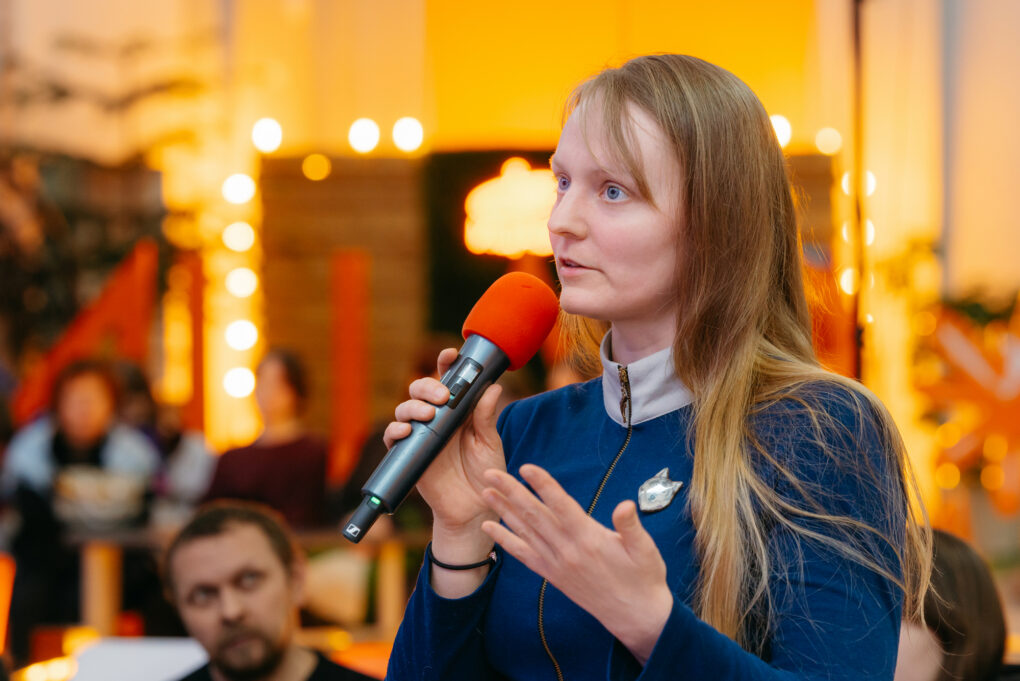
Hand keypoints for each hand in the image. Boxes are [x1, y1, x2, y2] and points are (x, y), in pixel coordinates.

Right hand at [383, 348, 505, 537]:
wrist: (475, 509)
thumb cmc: (485, 473)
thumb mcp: (489, 443)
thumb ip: (485, 416)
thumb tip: (492, 387)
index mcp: (458, 411)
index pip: (449, 381)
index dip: (446, 364)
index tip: (450, 354)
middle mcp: (437, 419)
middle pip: (421, 390)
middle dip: (427, 386)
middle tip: (443, 396)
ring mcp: (421, 435)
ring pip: (405, 409)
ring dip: (413, 406)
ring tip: (428, 414)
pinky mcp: (409, 455)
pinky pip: (393, 437)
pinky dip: (395, 430)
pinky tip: (405, 430)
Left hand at [480, 464, 672, 663]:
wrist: (635, 615)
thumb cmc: (643, 578)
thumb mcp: (646, 549)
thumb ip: (631, 526)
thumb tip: (626, 505)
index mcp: (589, 539)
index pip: (562, 506)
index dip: (543, 485)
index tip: (526, 467)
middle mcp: (568, 550)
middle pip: (535, 515)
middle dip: (511, 492)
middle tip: (491, 473)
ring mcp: (557, 564)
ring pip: (525, 532)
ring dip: (504, 511)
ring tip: (485, 492)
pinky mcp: (552, 575)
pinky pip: (524, 555)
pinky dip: (506, 541)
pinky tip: (490, 528)